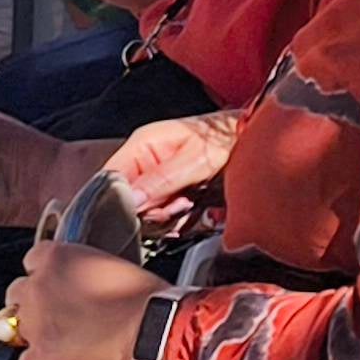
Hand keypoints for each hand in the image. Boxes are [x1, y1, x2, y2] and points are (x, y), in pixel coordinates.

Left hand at [0, 239, 166, 359]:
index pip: (33, 261)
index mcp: (54, 257)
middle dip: (35, 304)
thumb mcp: (109, 266)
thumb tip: (79, 287)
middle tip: (62, 315)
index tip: (61, 286)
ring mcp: (35, 322)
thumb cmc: (146, 298)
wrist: (156, 330)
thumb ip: (82, 272)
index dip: (49, 277)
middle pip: (18, 294)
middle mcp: (37, 285)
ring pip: (15, 327)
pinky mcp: (41, 356)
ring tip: (66, 341)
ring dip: (36, 333)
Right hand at [100, 111, 240, 221]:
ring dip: (164, 216)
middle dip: (149, 210)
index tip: (139, 212)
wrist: (250, 141)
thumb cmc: (226, 139)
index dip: (119, 198)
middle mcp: (143, 161)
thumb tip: (132, 200)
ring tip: (187, 204)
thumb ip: (162, 179)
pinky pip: (159, 213)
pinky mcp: (167, 192)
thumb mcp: (195, 160)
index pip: (110, 176)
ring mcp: (155, 178)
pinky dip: (172, 219)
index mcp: (142, 144)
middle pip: (126, 198)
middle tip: (176, 206)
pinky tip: (188, 211)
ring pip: (143, 210)